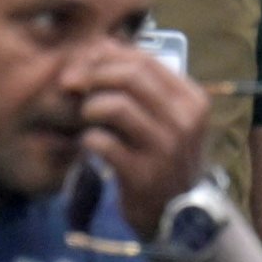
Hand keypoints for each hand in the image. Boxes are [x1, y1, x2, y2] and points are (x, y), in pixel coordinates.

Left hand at [68, 39, 214, 240]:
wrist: (176, 216)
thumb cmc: (164, 157)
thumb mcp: (166, 118)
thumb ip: (141, 85)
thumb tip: (100, 46)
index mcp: (192, 99)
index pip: (145, 60)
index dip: (107, 55)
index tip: (82, 62)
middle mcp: (185, 121)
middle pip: (130, 76)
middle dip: (92, 74)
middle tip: (69, 83)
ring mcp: (166, 148)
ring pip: (116, 105)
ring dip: (90, 107)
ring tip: (85, 118)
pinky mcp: (144, 175)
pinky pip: (103, 142)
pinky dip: (87, 139)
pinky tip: (86, 144)